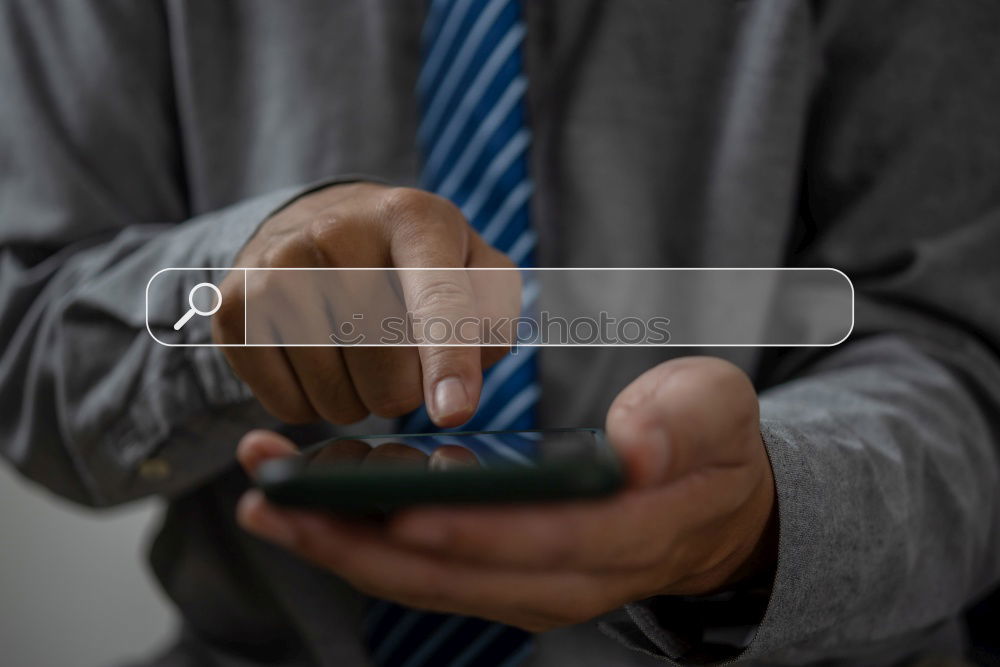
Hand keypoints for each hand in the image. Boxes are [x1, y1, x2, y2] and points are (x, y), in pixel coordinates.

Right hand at [212, 182, 515, 426]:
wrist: (318, 224)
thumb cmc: (415, 261)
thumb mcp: (473, 268)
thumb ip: (491, 319)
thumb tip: (455, 388)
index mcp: (412, 219)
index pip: (436, 297)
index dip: (448, 358)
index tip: (453, 411)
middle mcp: (336, 232)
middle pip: (387, 369)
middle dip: (407, 390)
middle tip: (401, 359)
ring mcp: (275, 268)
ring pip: (336, 398)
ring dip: (360, 401)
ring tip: (359, 355)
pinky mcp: (233, 309)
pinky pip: (288, 406)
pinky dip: (314, 406)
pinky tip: (319, 363)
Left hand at [234, 357, 776, 631]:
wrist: (707, 508)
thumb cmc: (707, 450)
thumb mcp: (716, 413)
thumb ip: (683, 424)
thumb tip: (634, 446)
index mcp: (624, 536)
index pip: (541, 543)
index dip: (473, 530)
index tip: (402, 507)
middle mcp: (565, 583)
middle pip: (452, 575)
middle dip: (359, 538)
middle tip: (275, 494)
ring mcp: (526, 589)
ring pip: (421, 580)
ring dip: (338, 542)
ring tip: (264, 495)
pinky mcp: (498, 578)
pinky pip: (420, 570)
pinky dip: (360, 542)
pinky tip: (309, 509)